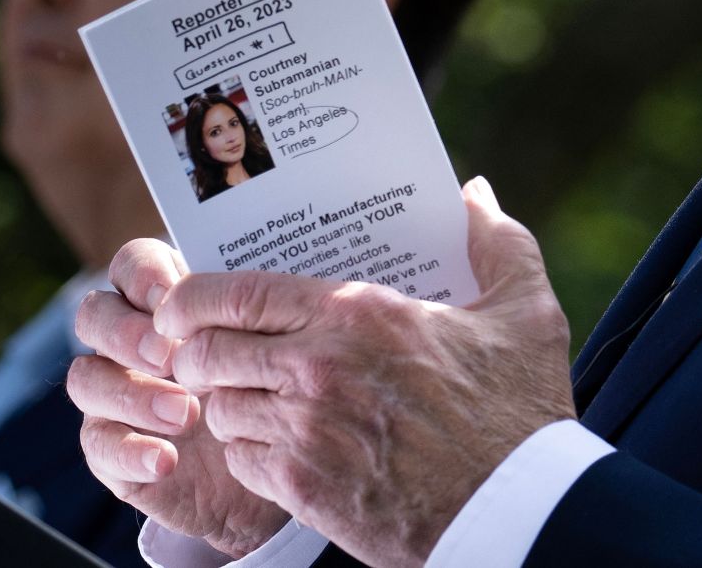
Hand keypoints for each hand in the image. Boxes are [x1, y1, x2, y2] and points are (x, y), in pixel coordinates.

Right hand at [67, 240, 288, 557]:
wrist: (287, 456)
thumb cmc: (277, 384)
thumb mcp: (271, 343)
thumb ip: (246, 314)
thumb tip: (231, 299)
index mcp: (163, 302)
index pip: (131, 266)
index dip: (141, 274)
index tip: (170, 296)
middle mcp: (128, 343)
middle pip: (94, 316)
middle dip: (125, 332)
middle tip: (170, 356)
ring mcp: (115, 395)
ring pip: (85, 380)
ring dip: (131, 394)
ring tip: (186, 413)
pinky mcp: (114, 450)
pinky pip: (99, 446)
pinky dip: (129, 452)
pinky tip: (166, 459)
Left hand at [159, 177, 576, 566]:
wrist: (520, 510)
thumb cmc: (521, 409)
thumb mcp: (524, 312)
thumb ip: (496, 241)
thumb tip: (474, 192)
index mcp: (356, 313)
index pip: (236, 293)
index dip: (190, 298)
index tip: (177, 306)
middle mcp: (318, 367)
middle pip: (207, 352)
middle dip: (194, 354)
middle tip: (206, 355)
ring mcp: (307, 431)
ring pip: (219, 410)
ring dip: (226, 404)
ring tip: (249, 400)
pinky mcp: (306, 488)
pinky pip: (241, 462)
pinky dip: (248, 454)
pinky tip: (278, 448)